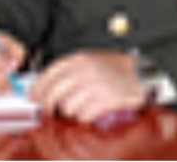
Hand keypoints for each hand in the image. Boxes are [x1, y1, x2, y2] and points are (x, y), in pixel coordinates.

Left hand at [29, 50, 148, 123]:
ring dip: (71, 113)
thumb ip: (71, 72)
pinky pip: (83, 115)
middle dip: (48, 107)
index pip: (50, 73)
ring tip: (80, 109)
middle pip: (54, 93)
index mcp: (80, 59)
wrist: (142, 74)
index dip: (38, 88)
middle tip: (49, 113)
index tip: (33, 98)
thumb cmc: (117, 69)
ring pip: (68, 107)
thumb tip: (47, 89)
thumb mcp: (92, 62)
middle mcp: (85, 70)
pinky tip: (91, 113)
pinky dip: (85, 117)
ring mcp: (95, 85)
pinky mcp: (104, 99)